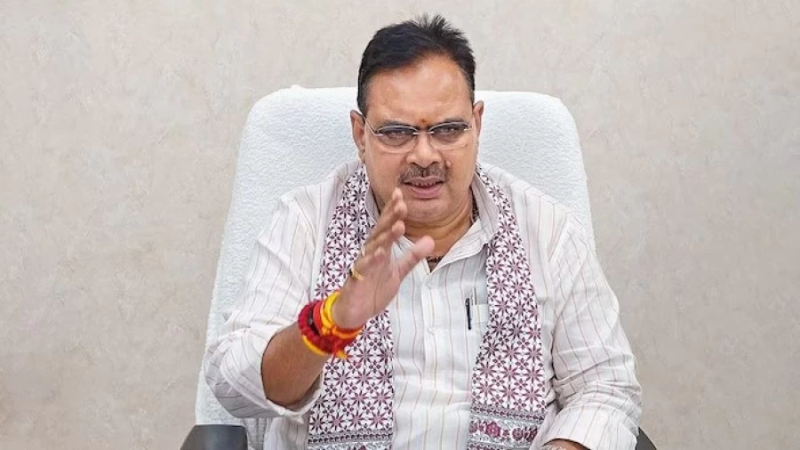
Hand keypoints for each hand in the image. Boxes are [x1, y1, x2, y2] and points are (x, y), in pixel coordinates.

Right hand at [331, 188, 433, 328]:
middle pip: (381, 231)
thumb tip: (431, 239)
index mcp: (381, 249)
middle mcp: (371, 253)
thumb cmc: (374, 289)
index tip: (400, 194)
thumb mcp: (398, 272)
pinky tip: (381, 252)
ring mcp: (363, 265)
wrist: (355, 312)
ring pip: (374, 246)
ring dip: (385, 235)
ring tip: (398, 225)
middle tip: (401, 203)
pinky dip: (372, 259)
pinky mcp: (357, 279)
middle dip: (390, 217)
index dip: (393, 210)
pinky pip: (364, 267)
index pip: (387, 225)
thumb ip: (413, 256)